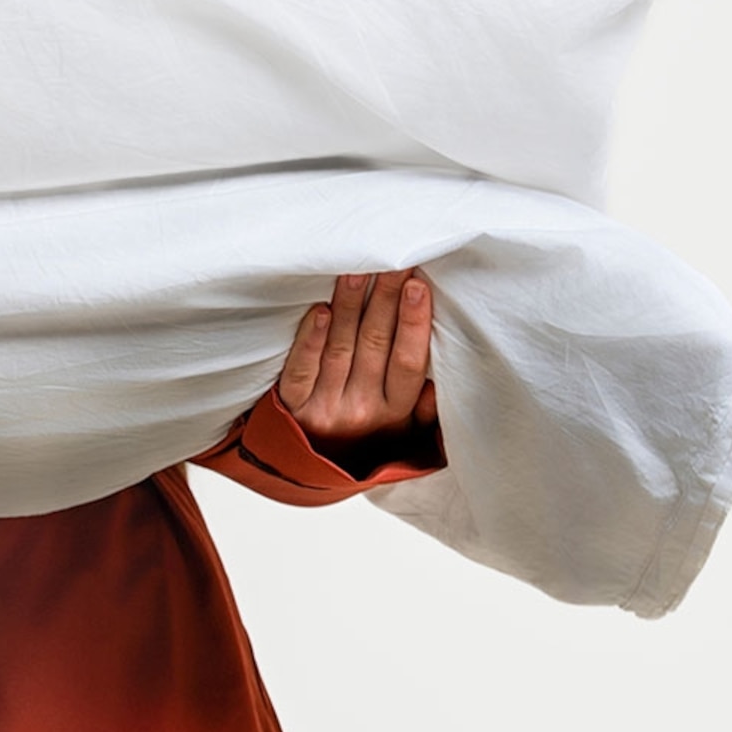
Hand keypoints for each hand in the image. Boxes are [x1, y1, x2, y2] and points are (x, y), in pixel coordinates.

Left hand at [275, 268, 440, 472]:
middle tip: (391, 259)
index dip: (413, 324)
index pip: (408, 363)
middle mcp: (362, 410)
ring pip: (340, 348)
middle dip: (385, 297)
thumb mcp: (403, 436)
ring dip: (350, 305)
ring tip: (357, 269)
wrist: (308, 471)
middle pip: (376, 345)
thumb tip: (439, 385)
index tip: (418, 285)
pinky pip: (301, 369)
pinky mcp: (292, 405)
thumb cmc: (364, 440)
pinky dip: (310, 339)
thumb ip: (424, 412)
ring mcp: (325, 408)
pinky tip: (320, 311)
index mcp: (394, 413)